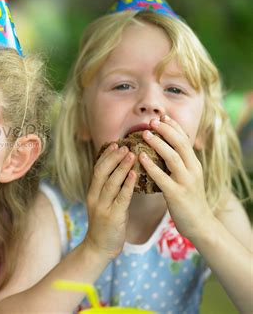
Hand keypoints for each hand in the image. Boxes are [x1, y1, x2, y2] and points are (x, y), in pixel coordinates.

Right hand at [84, 143, 136, 259]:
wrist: (99, 248)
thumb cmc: (106, 225)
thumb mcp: (104, 203)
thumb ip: (110, 189)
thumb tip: (123, 172)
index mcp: (92, 192)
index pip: (97, 169)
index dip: (105, 155)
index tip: (115, 144)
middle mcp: (94, 197)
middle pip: (101, 172)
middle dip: (113, 157)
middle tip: (125, 145)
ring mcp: (102, 207)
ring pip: (110, 182)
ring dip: (121, 167)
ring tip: (132, 154)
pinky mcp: (112, 217)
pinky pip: (121, 197)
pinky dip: (127, 184)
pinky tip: (134, 174)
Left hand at [139, 115, 213, 240]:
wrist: (200, 225)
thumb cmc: (189, 200)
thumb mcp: (188, 178)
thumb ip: (179, 164)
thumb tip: (166, 148)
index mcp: (194, 164)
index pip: (185, 140)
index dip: (174, 127)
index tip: (162, 116)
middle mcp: (192, 170)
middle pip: (180, 144)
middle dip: (166, 130)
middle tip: (152, 121)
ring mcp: (185, 182)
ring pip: (172, 157)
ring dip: (158, 144)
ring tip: (145, 134)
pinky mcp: (177, 194)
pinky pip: (162, 177)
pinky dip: (151, 166)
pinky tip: (141, 158)